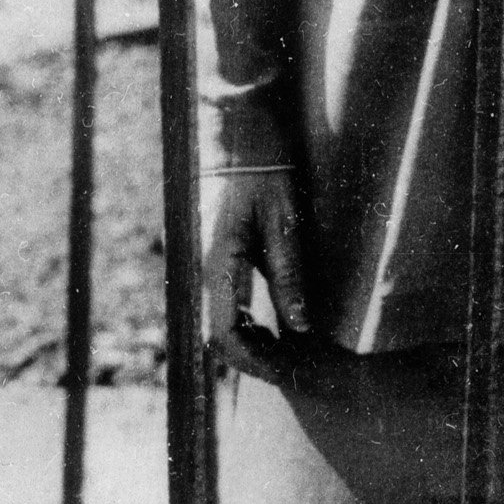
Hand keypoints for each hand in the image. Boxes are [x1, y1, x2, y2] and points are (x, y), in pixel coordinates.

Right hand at [204, 94, 310, 379]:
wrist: (238, 132)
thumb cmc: (263, 170)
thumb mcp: (284, 223)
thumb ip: (288, 276)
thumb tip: (299, 327)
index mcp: (217, 265)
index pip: (225, 335)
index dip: (255, 362)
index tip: (289, 372)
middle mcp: (204, 270)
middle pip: (219, 337)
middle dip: (255, 360)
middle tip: (297, 368)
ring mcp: (205, 266)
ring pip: (219, 323)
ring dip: (251, 344)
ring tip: (290, 352)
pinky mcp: (214, 259)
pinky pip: (224, 305)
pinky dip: (247, 324)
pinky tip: (275, 326)